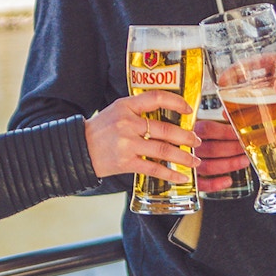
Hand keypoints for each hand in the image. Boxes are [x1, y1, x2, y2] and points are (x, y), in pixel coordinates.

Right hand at [83, 91, 200, 179]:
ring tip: (195, 161)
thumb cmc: (101, 129)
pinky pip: (154, 168)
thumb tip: (168, 115)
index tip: (189, 110)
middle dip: (187, 137)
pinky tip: (180, 176)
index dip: (176, 102)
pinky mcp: (126, 162)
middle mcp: (127, 123)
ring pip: (163, 150)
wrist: (78, 149)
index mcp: (126, 106)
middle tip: (197, 141)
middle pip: (165, 129)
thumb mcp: (117, 110)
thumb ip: (139, 110)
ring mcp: (127, 143)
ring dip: (183, 157)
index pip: (156, 98)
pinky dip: (170, 174)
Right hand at [192, 119, 251, 192]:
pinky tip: (228, 180)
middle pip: (212, 149)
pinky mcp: (189, 179)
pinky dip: (216, 184)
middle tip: (246, 147)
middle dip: (233, 148)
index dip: (226, 131)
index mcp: (188, 131)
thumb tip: (228, 112)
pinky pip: (202, 184)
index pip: (208, 129)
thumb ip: (215, 119)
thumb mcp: (198, 121)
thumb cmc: (188, 134)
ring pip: (209, 166)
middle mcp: (186, 148)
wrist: (169, 146)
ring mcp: (187, 164)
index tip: (239, 132)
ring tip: (243, 160)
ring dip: (229, 165)